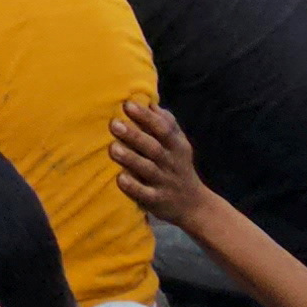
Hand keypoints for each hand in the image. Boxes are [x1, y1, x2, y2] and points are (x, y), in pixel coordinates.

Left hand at [108, 98, 209, 224]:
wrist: (194, 205)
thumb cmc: (178, 165)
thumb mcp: (179, 144)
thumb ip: (167, 123)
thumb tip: (150, 102)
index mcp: (176, 146)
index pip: (163, 129)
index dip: (146, 117)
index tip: (128, 104)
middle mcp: (171, 163)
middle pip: (153, 148)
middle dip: (134, 135)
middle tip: (114, 124)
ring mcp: (164, 182)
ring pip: (147, 170)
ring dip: (130, 159)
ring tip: (112, 148)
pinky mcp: (157, 201)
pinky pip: (145, 194)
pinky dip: (133, 187)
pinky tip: (120, 178)